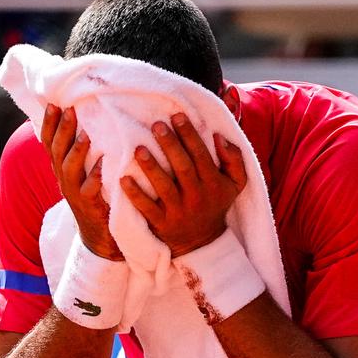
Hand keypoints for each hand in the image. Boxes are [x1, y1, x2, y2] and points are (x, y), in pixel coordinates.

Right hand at [41, 105, 118, 258]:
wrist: (99, 235)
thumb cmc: (95, 195)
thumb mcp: (83, 170)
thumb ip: (80, 149)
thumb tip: (83, 117)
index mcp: (61, 167)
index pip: (49, 141)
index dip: (48, 124)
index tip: (52, 104)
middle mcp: (63, 178)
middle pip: (57, 151)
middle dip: (62, 130)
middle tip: (70, 110)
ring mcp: (74, 193)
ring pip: (69, 169)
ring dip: (77, 151)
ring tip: (85, 135)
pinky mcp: (89, 206)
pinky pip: (89, 190)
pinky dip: (94, 177)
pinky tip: (102, 165)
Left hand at [120, 116, 248, 256]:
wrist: (202, 242)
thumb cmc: (215, 204)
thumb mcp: (235, 184)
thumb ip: (234, 160)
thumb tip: (219, 137)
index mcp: (213, 183)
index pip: (201, 155)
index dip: (190, 135)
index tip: (177, 116)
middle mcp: (197, 196)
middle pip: (183, 168)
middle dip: (170, 145)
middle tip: (156, 125)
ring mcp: (178, 211)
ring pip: (165, 187)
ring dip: (151, 168)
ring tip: (139, 149)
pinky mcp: (162, 224)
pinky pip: (147, 209)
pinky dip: (135, 195)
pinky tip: (123, 179)